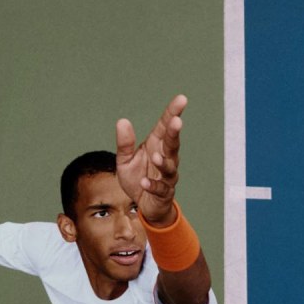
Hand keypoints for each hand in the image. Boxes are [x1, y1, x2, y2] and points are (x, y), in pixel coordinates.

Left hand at [115, 94, 184, 225]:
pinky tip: (145, 182)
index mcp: (156, 145)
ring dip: (163, 162)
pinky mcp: (163, 193)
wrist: (144, 205)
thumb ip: (124, 143)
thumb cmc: (138, 177)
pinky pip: (159, 188)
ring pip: (169, 167)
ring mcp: (166, 176)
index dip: (173, 112)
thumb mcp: (125, 160)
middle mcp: (165, 158)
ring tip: (156, 157)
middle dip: (174, 133)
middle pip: (172, 144)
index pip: (165, 126)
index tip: (182, 99)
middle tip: (176, 121)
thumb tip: (122, 121)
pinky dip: (152, 185)